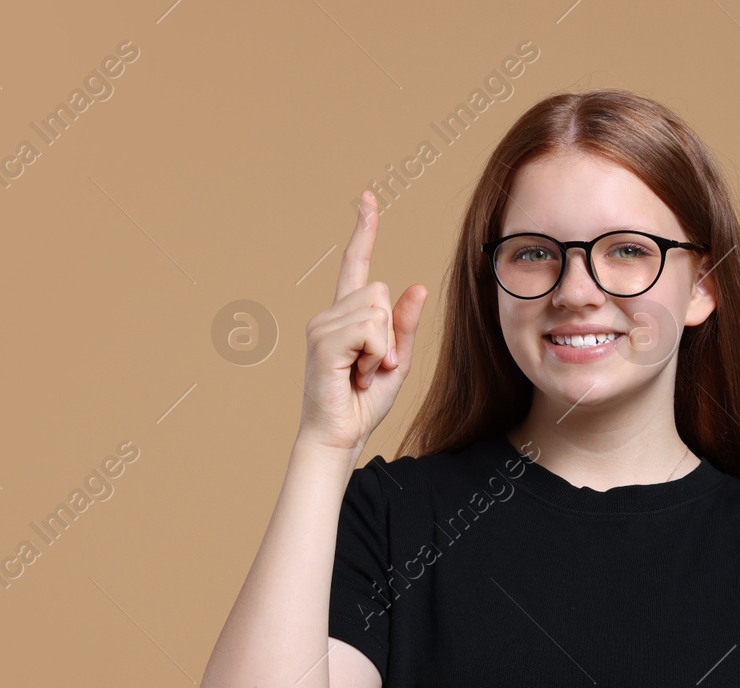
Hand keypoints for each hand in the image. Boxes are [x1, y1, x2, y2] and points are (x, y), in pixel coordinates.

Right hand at [298, 189, 427, 454]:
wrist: (340, 436)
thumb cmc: (364, 403)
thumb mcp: (396, 361)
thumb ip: (404, 325)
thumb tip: (418, 286)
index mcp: (345, 316)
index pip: (354, 264)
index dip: (363, 230)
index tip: (367, 199)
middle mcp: (328, 315)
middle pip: (379, 291)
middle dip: (390, 331)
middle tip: (375, 367)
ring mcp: (321, 326)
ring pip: (376, 311)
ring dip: (382, 348)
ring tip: (362, 373)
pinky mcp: (323, 341)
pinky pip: (369, 330)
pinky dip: (375, 354)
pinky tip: (357, 374)